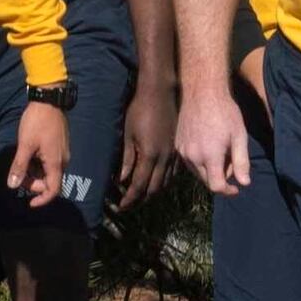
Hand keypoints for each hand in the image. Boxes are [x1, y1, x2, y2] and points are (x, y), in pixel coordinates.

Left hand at [8, 102, 69, 207]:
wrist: (49, 100)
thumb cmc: (37, 122)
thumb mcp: (25, 145)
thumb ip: (20, 166)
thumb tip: (12, 186)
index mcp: (56, 163)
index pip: (53, 190)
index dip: (42, 200)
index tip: (29, 203)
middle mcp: (62, 161)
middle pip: (49, 182)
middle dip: (33, 183)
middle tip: (17, 175)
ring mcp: (61, 153)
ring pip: (48, 172)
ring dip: (34, 173)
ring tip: (20, 163)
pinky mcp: (58, 146)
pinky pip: (49, 163)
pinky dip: (38, 164)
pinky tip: (27, 155)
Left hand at [117, 78, 177, 208]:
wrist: (160, 93)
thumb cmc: (139, 111)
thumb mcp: (128, 135)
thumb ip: (127, 159)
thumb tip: (122, 180)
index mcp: (150, 155)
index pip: (139, 185)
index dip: (130, 198)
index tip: (122, 207)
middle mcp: (165, 158)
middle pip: (155, 187)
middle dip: (142, 199)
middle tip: (130, 205)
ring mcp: (174, 153)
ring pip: (166, 182)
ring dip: (154, 192)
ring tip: (142, 197)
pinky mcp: (178, 148)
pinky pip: (173, 172)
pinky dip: (165, 181)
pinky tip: (157, 182)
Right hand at [176, 82, 250, 195]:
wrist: (202, 92)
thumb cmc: (225, 112)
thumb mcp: (240, 136)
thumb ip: (241, 162)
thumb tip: (244, 183)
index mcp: (209, 156)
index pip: (216, 187)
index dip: (228, 191)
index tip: (236, 188)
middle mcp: (192, 157)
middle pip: (207, 181)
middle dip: (221, 178)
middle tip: (231, 162)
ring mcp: (182, 151)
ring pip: (197, 173)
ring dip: (210, 170)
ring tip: (220, 152)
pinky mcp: (177, 145)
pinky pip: (189, 162)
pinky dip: (200, 161)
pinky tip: (208, 146)